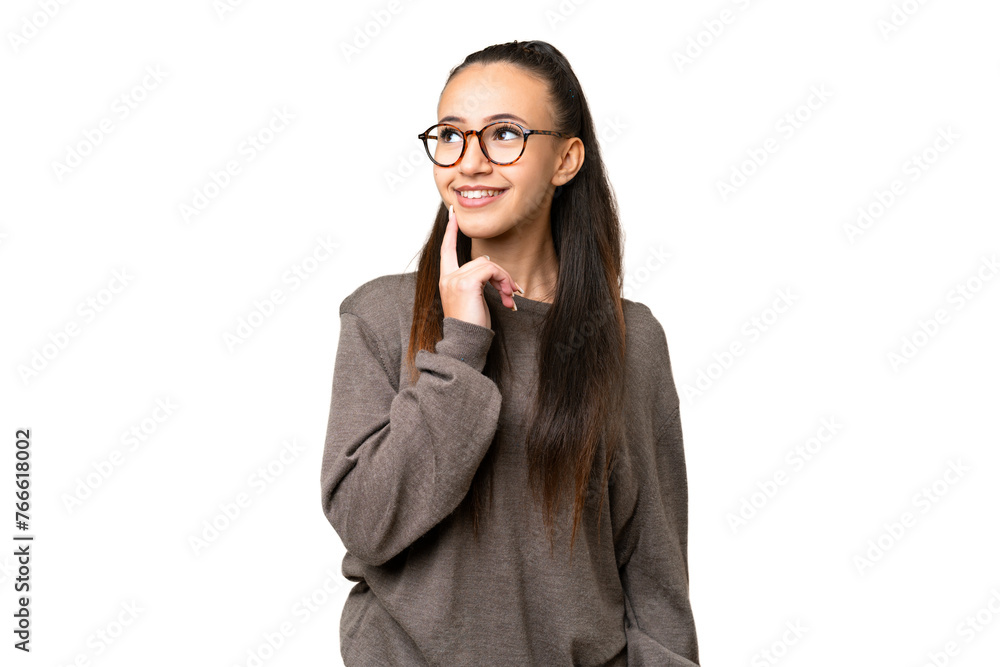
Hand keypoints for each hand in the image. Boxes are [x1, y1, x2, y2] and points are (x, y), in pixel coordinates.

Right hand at [439, 204, 520, 328]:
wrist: (466, 344)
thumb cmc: (471, 326)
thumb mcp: (473, 299)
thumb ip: (476, 280)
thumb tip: (488, 263)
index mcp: (446, 280)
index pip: (446, 250)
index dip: (450, 231)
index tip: (453, 214)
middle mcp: (447, 277)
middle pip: (480, 260)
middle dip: (501, 275)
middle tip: (512, 292)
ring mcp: (455, 279)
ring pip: (488, 264)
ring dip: (505, 280)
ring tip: (511, 298)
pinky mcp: (466, 283)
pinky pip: (491, 269)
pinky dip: (504, 280)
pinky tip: (508, 297)